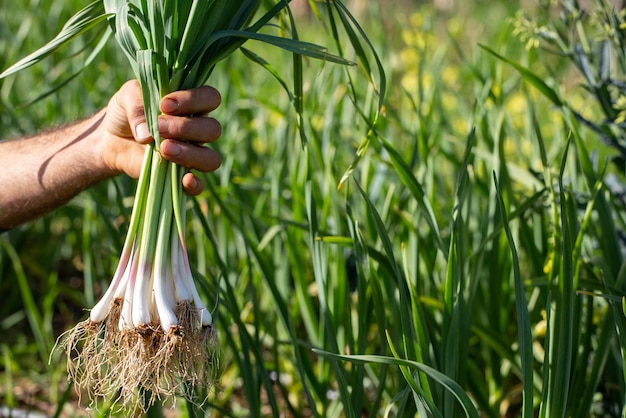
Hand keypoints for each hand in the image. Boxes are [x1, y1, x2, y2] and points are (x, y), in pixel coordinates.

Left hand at [100, 80, 221, 194]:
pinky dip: (194, 184)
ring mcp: (192, 154)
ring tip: (163, 149)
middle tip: (159, 127)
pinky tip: (184, 179)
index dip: (193, 100)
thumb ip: (137, 107)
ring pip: (210, 158)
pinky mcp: (180, 176)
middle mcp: (198, 130)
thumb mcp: (127, 98)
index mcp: (192, 104)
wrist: (111, 138)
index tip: (165, 104)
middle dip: (185, 128)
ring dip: (190, 153)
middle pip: (212, 129)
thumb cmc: (127, 112)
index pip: (210, 98)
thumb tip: (147, 134)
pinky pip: (198, 186)